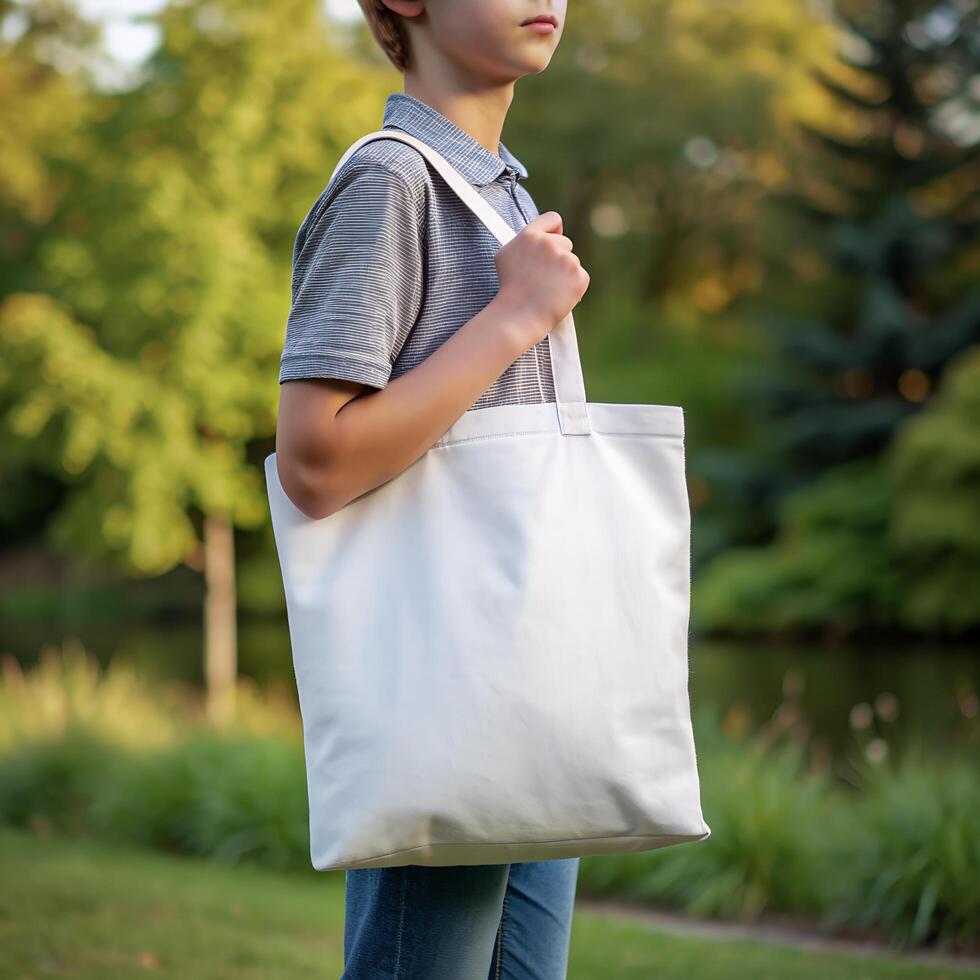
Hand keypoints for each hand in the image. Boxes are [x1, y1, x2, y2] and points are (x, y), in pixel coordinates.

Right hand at [493, 211, 589, 348]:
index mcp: (530, 236)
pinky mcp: (579, 276)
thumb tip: (538, 237)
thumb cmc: (510, 290)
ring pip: (572, 262)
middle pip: (565, 243)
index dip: (555, 230)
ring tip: (548, 290)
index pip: (553, 219)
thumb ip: (524, 241)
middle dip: (558, 258)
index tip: (554, 241)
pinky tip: (558, 296)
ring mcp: (566, 259)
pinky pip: (581, 277)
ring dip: (564, 275)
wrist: (519, 316)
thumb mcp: (506, 256)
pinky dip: (573, 288)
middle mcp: (549, 244)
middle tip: (544, 278)